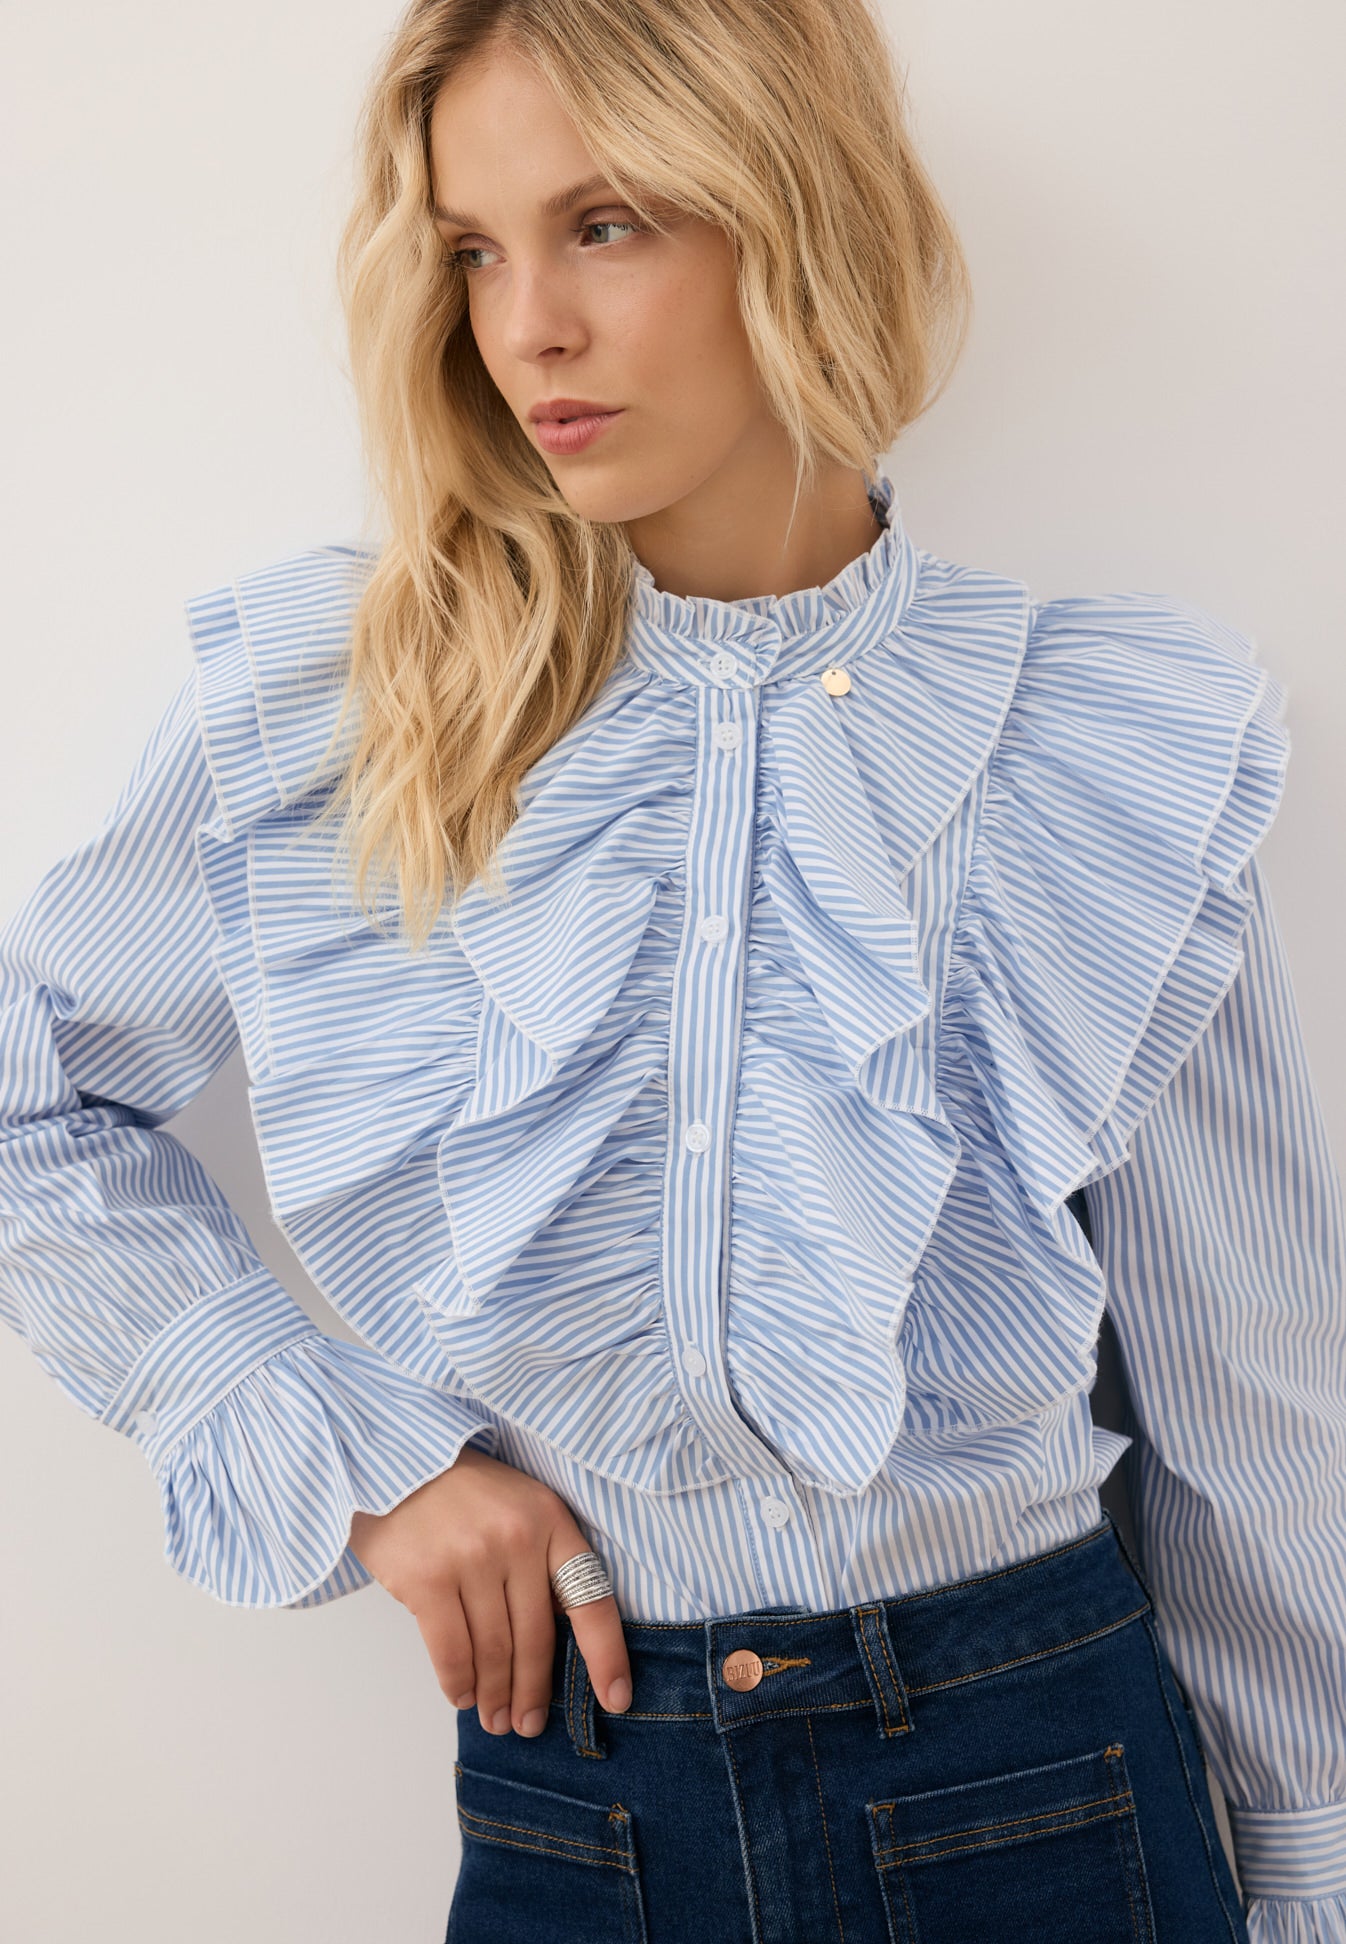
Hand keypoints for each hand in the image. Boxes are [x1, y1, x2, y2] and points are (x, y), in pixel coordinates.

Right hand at [346, 1443, 631, 1738]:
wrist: (393, 1458)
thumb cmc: (460, 1491)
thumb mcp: (517, 1507)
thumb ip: (537, 1563)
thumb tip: (543, 1651)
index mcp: (550, 1521)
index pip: (591, 1600)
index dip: (606, 1656)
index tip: (616, 1700)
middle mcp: (517, 1539)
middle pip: (537, 1638)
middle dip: (534, 1692)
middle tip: (529, 1724)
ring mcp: (471, 1558)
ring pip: (493, 1651)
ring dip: (495, 1696)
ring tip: (494, 1718)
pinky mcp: (427, 1578)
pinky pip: (451, 1650)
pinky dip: (458, 1682)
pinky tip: (462, 1695)